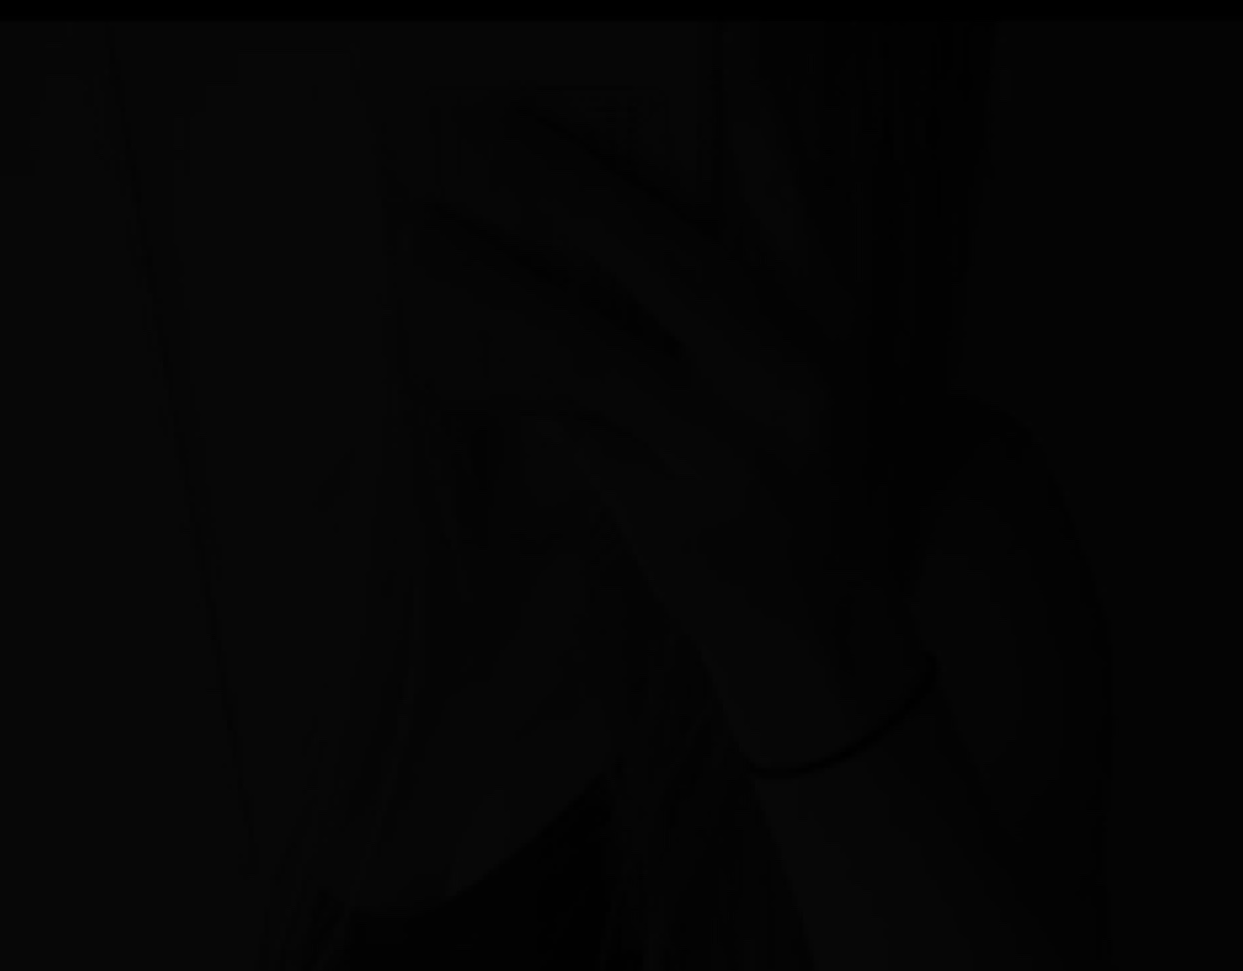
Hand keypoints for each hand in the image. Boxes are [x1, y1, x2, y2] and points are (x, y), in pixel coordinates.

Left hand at [387, 31, 921, 768]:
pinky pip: (565, 422)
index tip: (705, 41)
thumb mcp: (796, 380)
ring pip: (589, 341)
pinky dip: (505, 378)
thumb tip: (610, 215)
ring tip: (416, 238)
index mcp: (827, 326)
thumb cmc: (796, 489)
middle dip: (556, 185)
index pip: (784, 190)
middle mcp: (785, 378)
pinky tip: (442, 338)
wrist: (820, 639)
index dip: (743, 110)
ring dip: (492, 285)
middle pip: (659, 252)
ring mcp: (726, 449)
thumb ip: (734, 296)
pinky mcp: (668, 510)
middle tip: (469, 135)